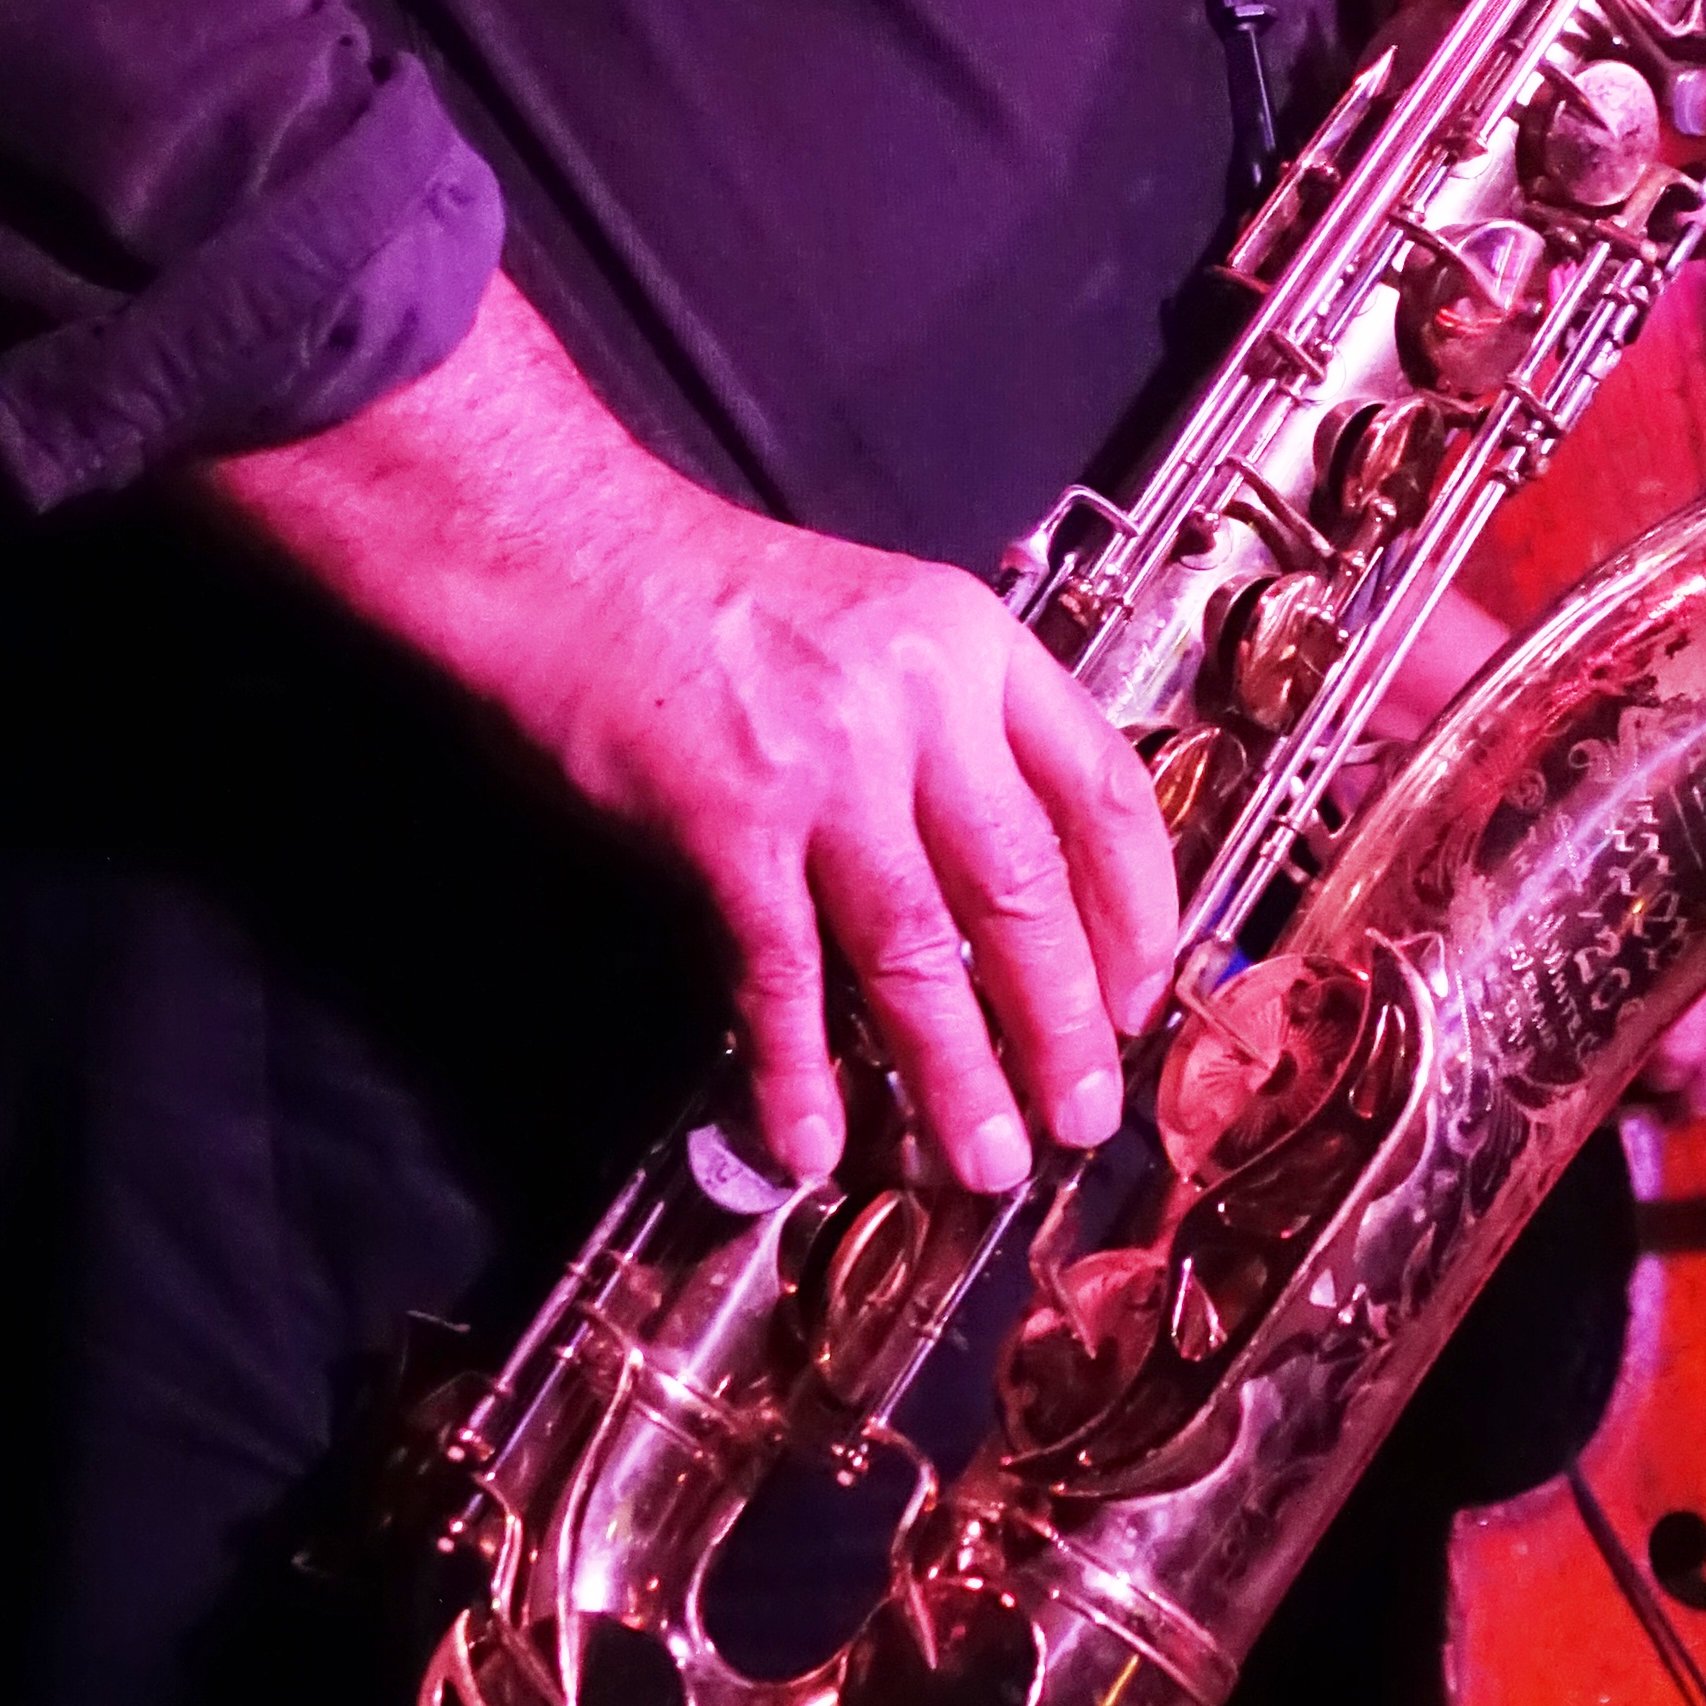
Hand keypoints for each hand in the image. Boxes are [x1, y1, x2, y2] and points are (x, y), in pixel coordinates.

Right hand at [196, 280, 1174, 1195]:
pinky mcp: (727, 816)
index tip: (1140, 997)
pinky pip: (782, 969)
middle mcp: (922, 701)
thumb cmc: (712, 597)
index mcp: (977, 647)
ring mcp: (827, 760)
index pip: (1103, 792)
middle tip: (1080, 1118)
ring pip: (922, 946)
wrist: (564, 548)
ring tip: (982, 1157)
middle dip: (1064, 1024)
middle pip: (1027, 887)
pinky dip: (796, 1066)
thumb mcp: (880, 627)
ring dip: (956, 1070)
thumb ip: (953, 735)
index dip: (1138, 912)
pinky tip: (807, 1138)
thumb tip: (1008, 895)